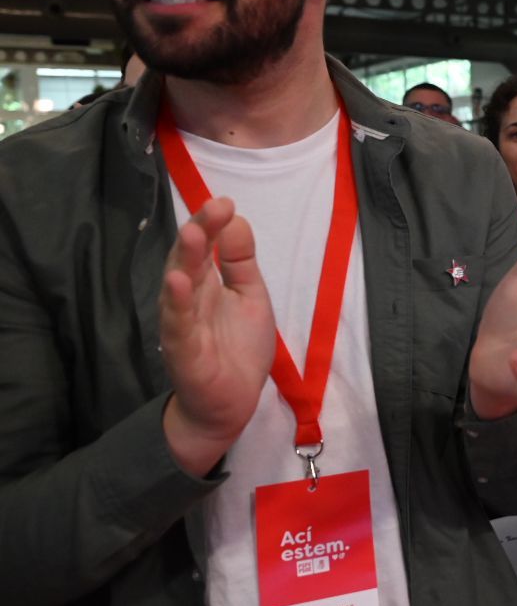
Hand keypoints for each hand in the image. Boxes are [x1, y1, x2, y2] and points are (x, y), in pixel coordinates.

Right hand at [159, 198, 276, 475]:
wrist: (232, 402)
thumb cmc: (237, 347)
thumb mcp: (250, 295)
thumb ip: (242, 261)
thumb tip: (237, 219)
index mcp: (206, 283)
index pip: (205, 246)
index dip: (212, 224)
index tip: (225, 202)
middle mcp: (189, 298)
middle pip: (188, 259)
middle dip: (199, 232)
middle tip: (212, 208)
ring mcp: (182, 322)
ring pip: (179, 286)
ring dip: (185, 259)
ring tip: (192, 232)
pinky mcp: (183, 350)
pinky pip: (177, 324)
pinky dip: (177, 303)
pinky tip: (178, 282)